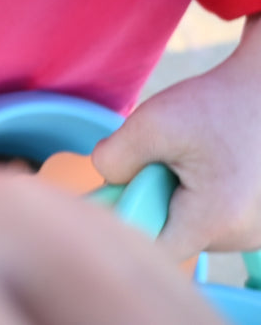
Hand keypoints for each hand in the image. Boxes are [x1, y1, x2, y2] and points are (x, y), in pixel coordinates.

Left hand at [93, 15, 260, 260]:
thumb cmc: (216, 102)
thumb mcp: (151, 122)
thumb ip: (114, 158)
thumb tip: (105, 182)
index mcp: (217, 219)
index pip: (153, 248)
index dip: (128, 220)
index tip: (119, 188)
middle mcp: (244, 237)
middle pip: (173, 239)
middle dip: (152, 204)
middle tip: (154, 162)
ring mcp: (256, 232)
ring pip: (192, 230)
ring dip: (175, 200)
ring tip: (183, 160)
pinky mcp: (258, 222)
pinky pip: (211, 221)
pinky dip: (196, 197)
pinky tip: (202, 167)